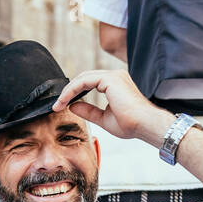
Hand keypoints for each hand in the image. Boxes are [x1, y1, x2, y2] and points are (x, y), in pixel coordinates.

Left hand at [50, 69, 174, 145]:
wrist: (145, 125)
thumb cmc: (131, 124)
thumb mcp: (104, 118)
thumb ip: (89, 111)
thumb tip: (72, 106)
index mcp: (115, 84)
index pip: (89, 83)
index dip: (73, 93)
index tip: (62, 106)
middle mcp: (115, 76)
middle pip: (84, 78)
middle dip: (68, 91)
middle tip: (56, 105)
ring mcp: (113, 76)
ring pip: (82, 78)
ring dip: (67, 91)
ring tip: (58, 104)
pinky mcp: (110, 79)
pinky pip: (84, 81)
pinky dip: (71, 90)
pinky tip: (64, 101)